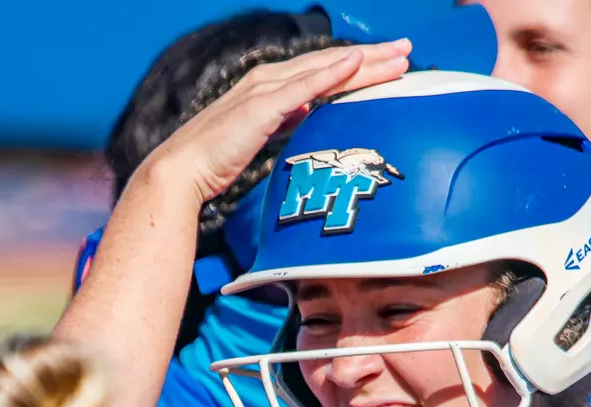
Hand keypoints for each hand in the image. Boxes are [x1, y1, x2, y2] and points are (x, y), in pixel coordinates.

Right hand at [136, 40, 412, 205]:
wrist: (181, 172)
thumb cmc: (216, 161)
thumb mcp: (261, 137)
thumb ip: (285, 121)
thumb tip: (308, 114)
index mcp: (271, 89)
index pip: (323, 73)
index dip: (358, 67)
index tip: (390, 65)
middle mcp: (270, 81)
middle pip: (330, 64)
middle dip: (372, 57)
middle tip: (409, 51)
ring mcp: (265, 90)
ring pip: (325, 69)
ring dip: (363, 61)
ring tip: (398, 57)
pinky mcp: (261, 106)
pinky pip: (304, 86)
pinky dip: (331, 73)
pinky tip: (356, 63)